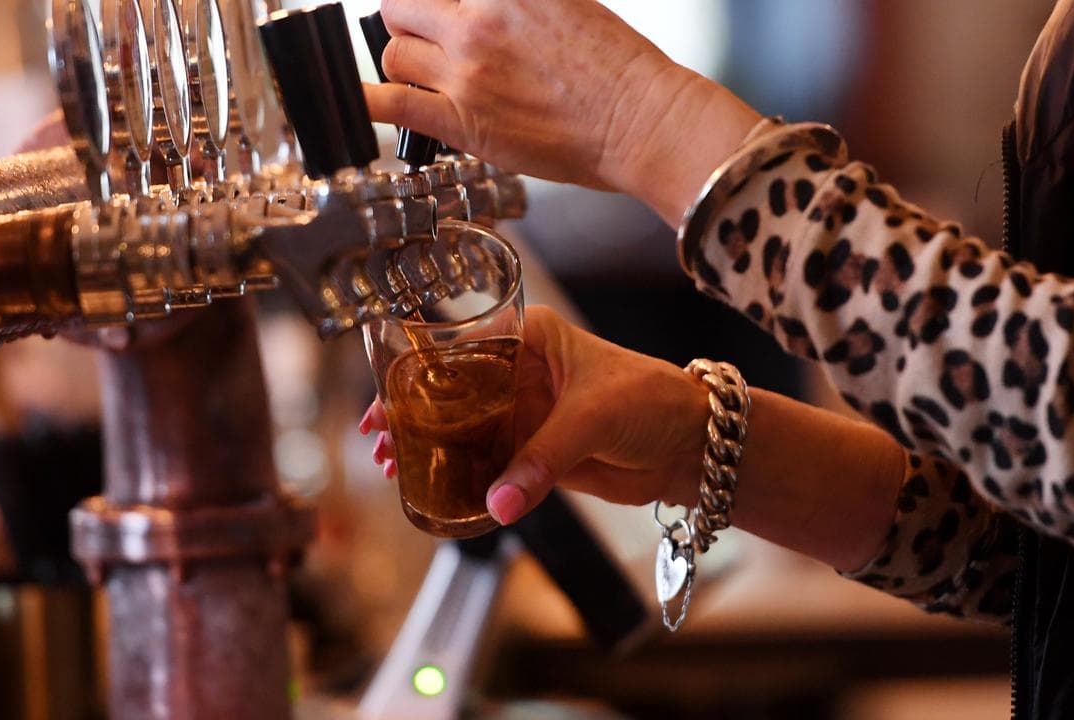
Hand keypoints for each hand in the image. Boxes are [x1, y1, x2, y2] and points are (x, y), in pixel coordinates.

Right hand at [359, 305, 707, 523]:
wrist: (692, 445)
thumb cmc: (653, 402)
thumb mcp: (592, 419)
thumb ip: (541, 460)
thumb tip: (496, 502)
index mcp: (531, 338)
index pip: (459, 351)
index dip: (418, 376)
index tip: (387, 402)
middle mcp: (522, 372)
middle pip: (453, 393)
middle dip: (415, 416)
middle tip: (381, 441)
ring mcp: (528, 414)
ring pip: (466, 431)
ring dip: (433, 448)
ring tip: (395, 467)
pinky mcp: (537, 452)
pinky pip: (490, 465)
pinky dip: (464, 476)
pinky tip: (436, 486)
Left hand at [366, 0, 761, 224]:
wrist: (640, 120)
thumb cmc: (617, 69)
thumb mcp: (565, 2)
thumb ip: (513, 4)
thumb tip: (482, 10)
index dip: (435, 1)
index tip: (440, 10)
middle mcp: (480, 21)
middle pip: (401, 6)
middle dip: (409, 21)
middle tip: (426, 36)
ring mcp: (467, 71)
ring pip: (394, 54)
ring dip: (404, 62)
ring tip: (427, 76)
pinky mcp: (462, 120)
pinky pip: (389, 104)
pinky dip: (370, 100)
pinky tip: (367, 100)